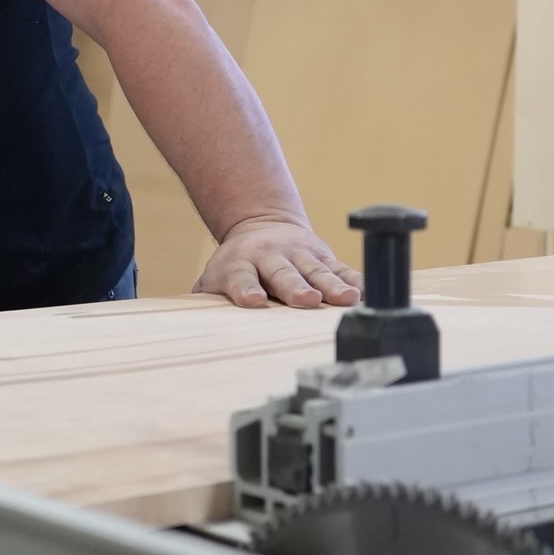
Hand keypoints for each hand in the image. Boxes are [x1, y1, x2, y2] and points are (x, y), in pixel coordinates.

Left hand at [195, 218, 362, 309]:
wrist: (262, 224)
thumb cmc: (236, 266)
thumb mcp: (214, 278)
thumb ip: (205, 301)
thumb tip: (188, 331)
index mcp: (241, 265)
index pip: (241, 278)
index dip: (246, 289)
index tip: (253, 302)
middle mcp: (272, 258)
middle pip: (285, 275)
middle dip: (296, 288)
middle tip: (307, 300)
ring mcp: (301, 255)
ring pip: (318, 271)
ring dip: (333, 285)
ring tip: (347, 300)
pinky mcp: (324, 256)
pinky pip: (342, 269)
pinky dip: (355, 281)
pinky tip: (366, 295)